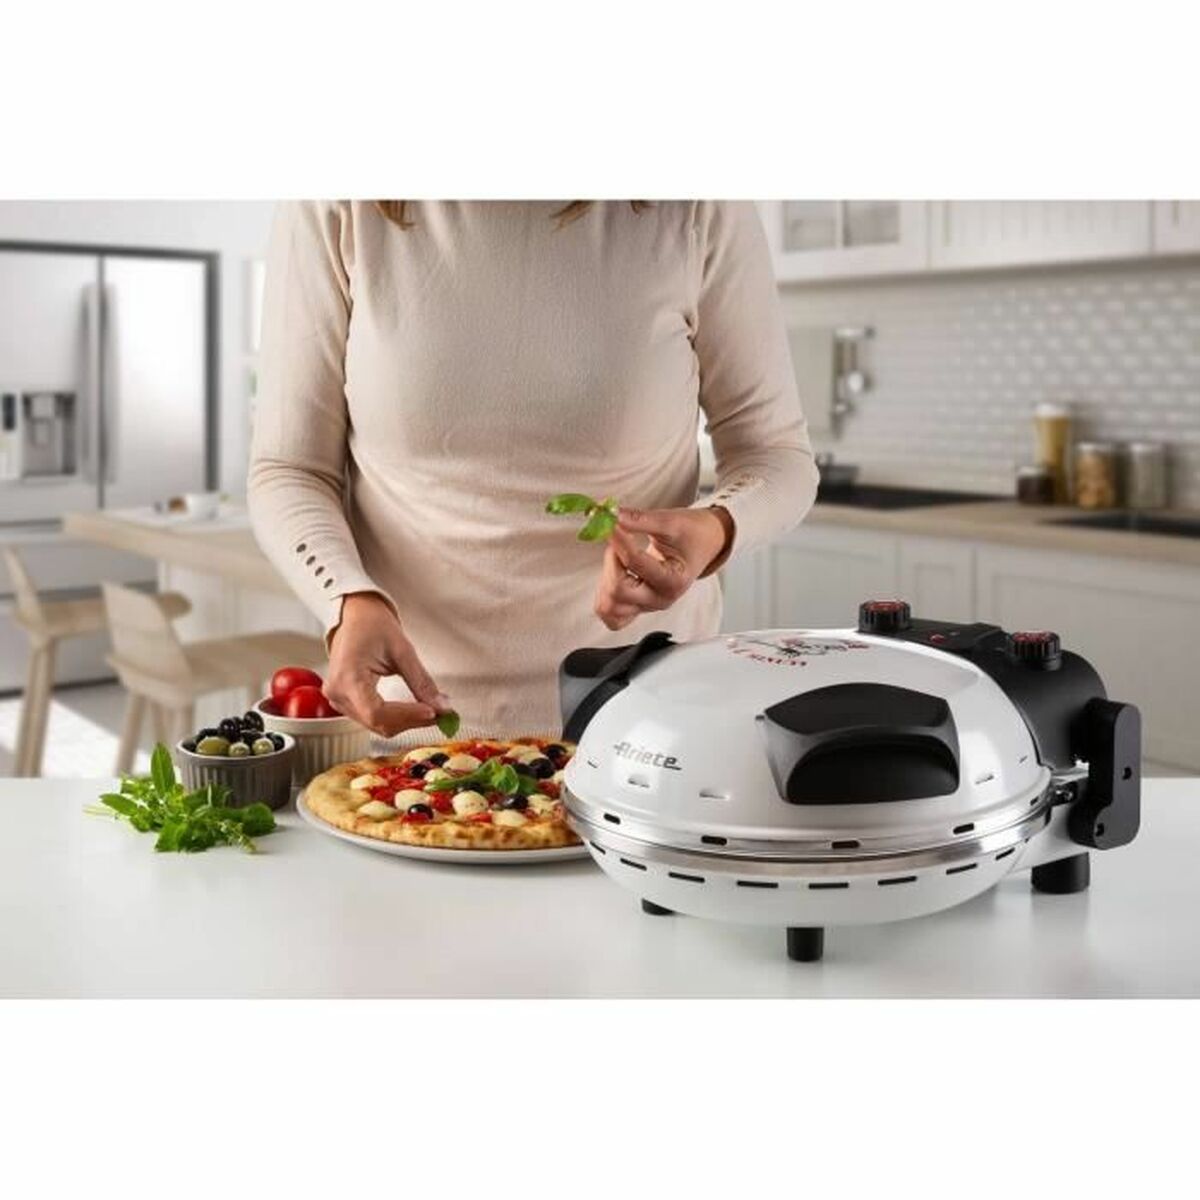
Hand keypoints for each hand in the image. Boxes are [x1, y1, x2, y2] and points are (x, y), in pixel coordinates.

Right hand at [324, 593, 450, 736]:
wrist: (356, 616)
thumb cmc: (373, 626)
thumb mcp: (402, 651)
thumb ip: (422, 682)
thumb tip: (442, 707)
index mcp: (347, 677)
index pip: (377, 712)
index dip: (407, 716)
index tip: (433, 712)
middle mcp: (338, 693)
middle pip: (378, 722)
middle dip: (412, 720)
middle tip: (441, 713)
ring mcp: (338, 700)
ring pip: (377, 725)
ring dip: (406, 721)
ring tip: (431, 709)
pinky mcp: (345, 702)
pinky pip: (372, 719)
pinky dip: (396, 718)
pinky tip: (413, 710)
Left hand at [593, 506, 732, 631]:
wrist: (703, 543)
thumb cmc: (691, 533)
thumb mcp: (670, 521)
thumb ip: (639, 519)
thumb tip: (610, 515)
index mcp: (673, 580)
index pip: (633, 561)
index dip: (618, 538)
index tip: (611, 521)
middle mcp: (660, 599)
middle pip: (617, 591)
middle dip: (611, 561)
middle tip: (620, 541)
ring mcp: (648, 606)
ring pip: (609, 607)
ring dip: (606, 580)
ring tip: (618, 559)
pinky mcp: (638, 607)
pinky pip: (612, 616)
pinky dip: (605, 597)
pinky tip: (614, 575)